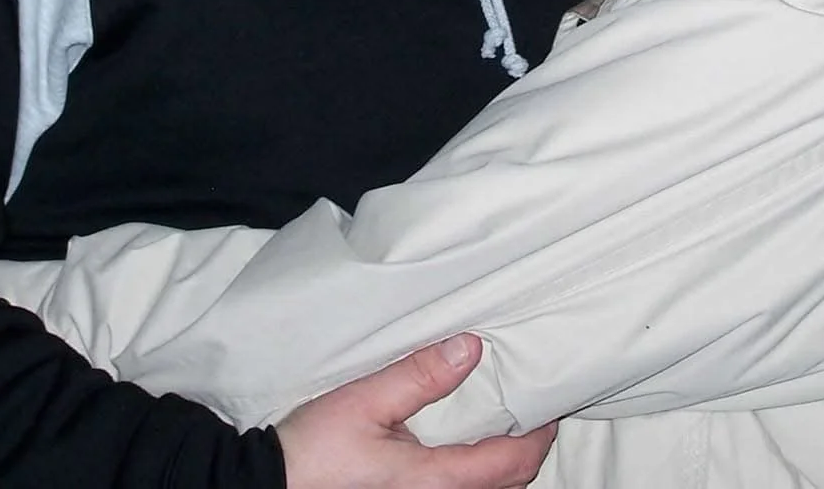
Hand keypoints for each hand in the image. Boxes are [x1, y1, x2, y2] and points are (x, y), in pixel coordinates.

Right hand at [277, 334, 554, 488]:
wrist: (272, 484)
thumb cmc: (313, 449)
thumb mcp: (366, 399)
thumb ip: (421, 374)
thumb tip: (472, 348)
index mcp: (434, 481)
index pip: (511, 463)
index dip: (539, 435)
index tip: (551, 403)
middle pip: (507, 483)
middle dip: (528, 448)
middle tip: (533, 406)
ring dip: (503, 461)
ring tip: (505, 419)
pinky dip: (477, 469)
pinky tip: (465, 442)